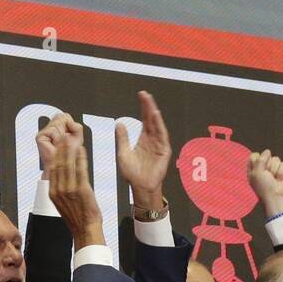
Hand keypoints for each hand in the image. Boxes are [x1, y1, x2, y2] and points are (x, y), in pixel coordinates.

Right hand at [36, 112, 72, 175]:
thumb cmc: (69, 155)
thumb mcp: (77, 138)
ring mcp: (43, 133)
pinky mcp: (40, 137)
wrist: (63, 166)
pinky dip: (58, 139)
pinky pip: (53, 131)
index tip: (69, 135)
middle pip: (61, 118)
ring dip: (63, 136)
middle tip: (65, 142)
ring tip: (60, 145)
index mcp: (57, 127)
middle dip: (67, 130)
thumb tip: (70, 122)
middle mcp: (48, 128)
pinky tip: (56, 146)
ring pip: (58, 125)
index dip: (70, 125)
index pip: (64, 116)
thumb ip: (77, 127)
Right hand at [49, 123, 104, 248]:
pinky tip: (82, 149)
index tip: (57, 143)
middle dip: (61, 148)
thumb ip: (60, 189)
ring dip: (70, 150)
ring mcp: (69, 190)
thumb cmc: (77, 218)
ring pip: (68, 165)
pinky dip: (80, 158)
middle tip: (63, 135)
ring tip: (72, 138)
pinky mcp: (81, 191)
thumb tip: (61, 177)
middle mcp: (58, 190)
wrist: (85, 230)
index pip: (52, 168)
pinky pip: (80, 171)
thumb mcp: (62, 202)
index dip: (54, 154)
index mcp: (52, 192)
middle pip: (58, 163)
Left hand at [115, 90, 170, 210]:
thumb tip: (119, 124)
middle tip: (145, 94)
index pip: (144, 119)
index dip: (143, 107)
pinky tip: (156, 117)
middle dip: (149, 107)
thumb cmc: (132, 174)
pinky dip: (160, 126)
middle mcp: (152, 140)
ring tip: (150, 103)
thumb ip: (122, 138)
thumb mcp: (123, 153)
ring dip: (154, 114)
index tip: (141, 95)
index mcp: (143, 139)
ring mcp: (159, 145)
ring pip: (157, 126)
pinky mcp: (163, 152)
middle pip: (151, 119)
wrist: (140, 187)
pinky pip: (162, 136)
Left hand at [247, 149, 282, 216]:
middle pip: (266, 156)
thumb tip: (267, 152)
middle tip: (267, 176)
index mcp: (254, 170)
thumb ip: (260, 159)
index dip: (258, 160)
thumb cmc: (265, 188)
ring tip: (274, 179)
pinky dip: (282, 172)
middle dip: (268, 165)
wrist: (278, 197)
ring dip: (275, 170)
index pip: (254, 156)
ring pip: (276, 159)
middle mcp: (264, 169)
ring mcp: (274, 169)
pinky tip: (281, 179)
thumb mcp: (256, 172)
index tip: (258, 169)